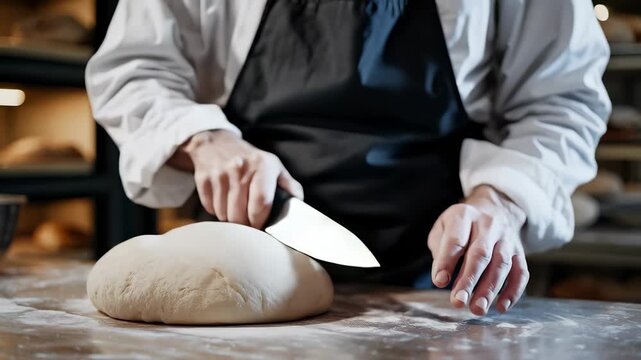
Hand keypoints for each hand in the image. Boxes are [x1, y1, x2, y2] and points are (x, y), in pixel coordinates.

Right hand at [183, 130, 302, 227]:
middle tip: (247, 219)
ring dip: (229, 217)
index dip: (260, 221)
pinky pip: (210, 209)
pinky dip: (216, 210)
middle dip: (244, 223)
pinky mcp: (204, 179)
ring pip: (224, 215)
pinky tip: (222, 199)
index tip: (260, 226)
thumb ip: (290, 187)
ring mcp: (220, 174)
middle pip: (240, 215)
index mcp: (263, 165)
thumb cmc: (251, 159)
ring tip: (235, 206)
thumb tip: (300, 208)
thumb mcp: (274, 167)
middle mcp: (241, 168)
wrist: (216, 143)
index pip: (261, 204)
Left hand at [427, 185, 527, 315]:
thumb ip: (440, 252)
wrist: (493, 209)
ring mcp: (506, 238)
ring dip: (490, 290)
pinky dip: (513, 291)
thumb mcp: (442, 229)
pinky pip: (521, 272)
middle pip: (480, 254)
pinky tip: (501, 307)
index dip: (446, 262)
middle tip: (459, 302)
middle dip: (469, 280)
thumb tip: (442, 279)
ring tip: (478, 309)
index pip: (455, 240)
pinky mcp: (519, 252)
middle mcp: (488, 224)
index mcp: (464, 215)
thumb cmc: (460, 227)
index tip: (439, 282)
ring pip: (501, 264)